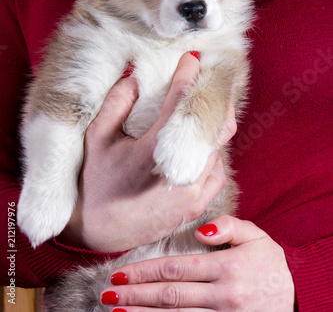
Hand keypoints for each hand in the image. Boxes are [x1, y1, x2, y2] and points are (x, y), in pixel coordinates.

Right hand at [59, 53, 236, 252]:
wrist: (99, 232)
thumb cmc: (94, 183)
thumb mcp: (95, 140)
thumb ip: (116, 104)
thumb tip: (136, 78)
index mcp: (152, 153)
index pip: (179, 104)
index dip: (188, 76)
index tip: (192, 58)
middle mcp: (180, 174)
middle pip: (213, 125)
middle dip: (211, 98)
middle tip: (206, 80)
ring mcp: (193, 192)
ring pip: (220, 148)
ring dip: (213, 125)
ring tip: (204, 108)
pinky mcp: (198, 205)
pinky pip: (218, 170)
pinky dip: (213, 152)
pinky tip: (199, 144)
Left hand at [101, 215, 294, 310]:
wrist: (298, 294)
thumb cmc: (270, 263)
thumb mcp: (255, 236)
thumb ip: (228, 226)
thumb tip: (200, 232)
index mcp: (225, 267)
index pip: (176, 269)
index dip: (145, 271)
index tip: (122, 273)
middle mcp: (222, 294)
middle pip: (170, 294)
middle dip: (136, 295)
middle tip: (109, 293)